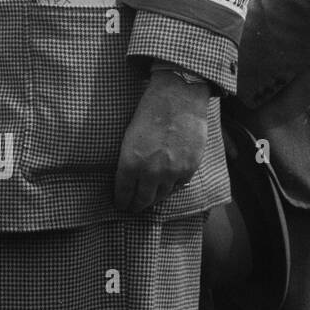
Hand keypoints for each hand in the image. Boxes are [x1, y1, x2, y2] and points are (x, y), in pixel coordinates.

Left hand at [113, 71, 208, 211]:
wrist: (177, 99)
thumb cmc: (148, 112)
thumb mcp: (129, 136)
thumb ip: (129, 159)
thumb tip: (128, 175)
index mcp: (130, 162)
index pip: (123, 192)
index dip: (121, 201)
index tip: (120, 206)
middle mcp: (151, 172)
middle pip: (143, 199)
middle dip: (136, 206)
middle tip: (132, 209)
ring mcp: (172, 172)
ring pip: (162, 195)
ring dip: (154, 199)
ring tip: (149, 201)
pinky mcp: (190, 168)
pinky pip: (179, 185)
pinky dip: (172, 187)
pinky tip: (167, 187)